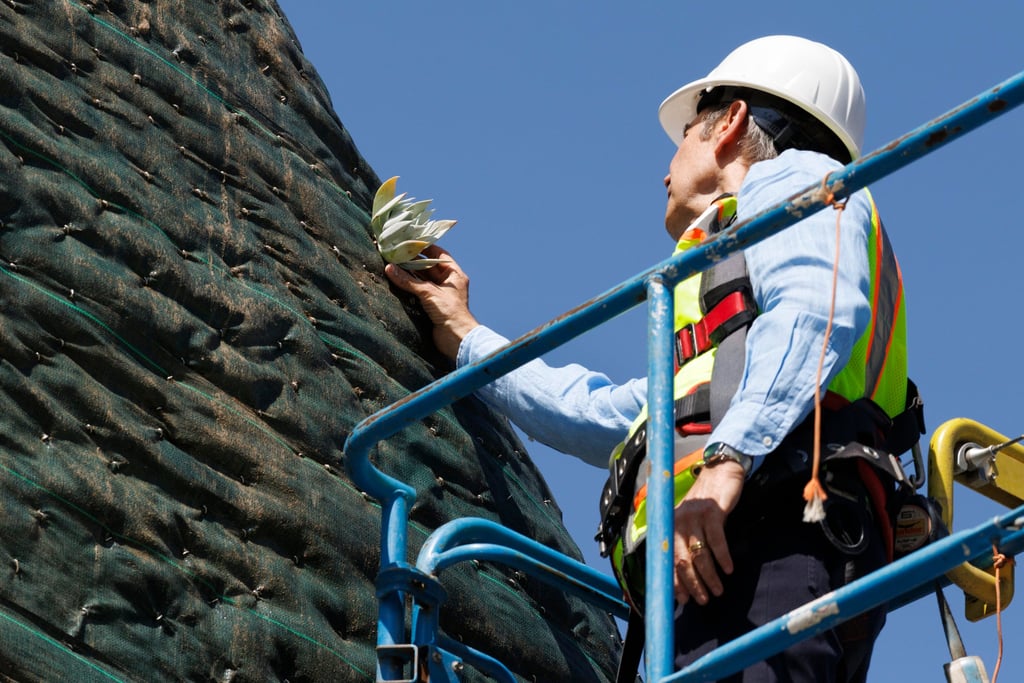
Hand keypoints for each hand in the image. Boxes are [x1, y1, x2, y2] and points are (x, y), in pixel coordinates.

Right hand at [384, 245, 479, 359]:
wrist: (457, 338)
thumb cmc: (450, 312)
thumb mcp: (428, 292)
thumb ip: (408, 281)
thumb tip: (390, 268)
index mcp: (454, 275)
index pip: (438, 255)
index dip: (424, 248)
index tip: (409, 243)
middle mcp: (448, 283)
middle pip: (428, 267)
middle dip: (412, 262)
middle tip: (395, 254)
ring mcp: (440, 294)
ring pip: (422, 280)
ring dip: (409, 275)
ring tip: (393, 266)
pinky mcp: (433, 306)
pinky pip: (419, 292)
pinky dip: (409, 287)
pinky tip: (397, 281)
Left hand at [672, 460, 744, 604]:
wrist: (720, 471)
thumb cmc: (706, 503)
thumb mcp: (691, 521)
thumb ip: (687, 542)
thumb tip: (688, 576)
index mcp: (671, 526)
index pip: (669, 560)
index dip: (675, 582)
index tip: (684, 601)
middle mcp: (678, 522)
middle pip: (682, 560)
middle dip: (693, 584)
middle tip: (704, 600)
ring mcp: (694, 516)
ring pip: (699, 554)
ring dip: (709, 576)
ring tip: (718, 590)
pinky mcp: (711, 511)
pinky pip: (716, 540)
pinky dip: (723, 557)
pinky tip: (729, 569)